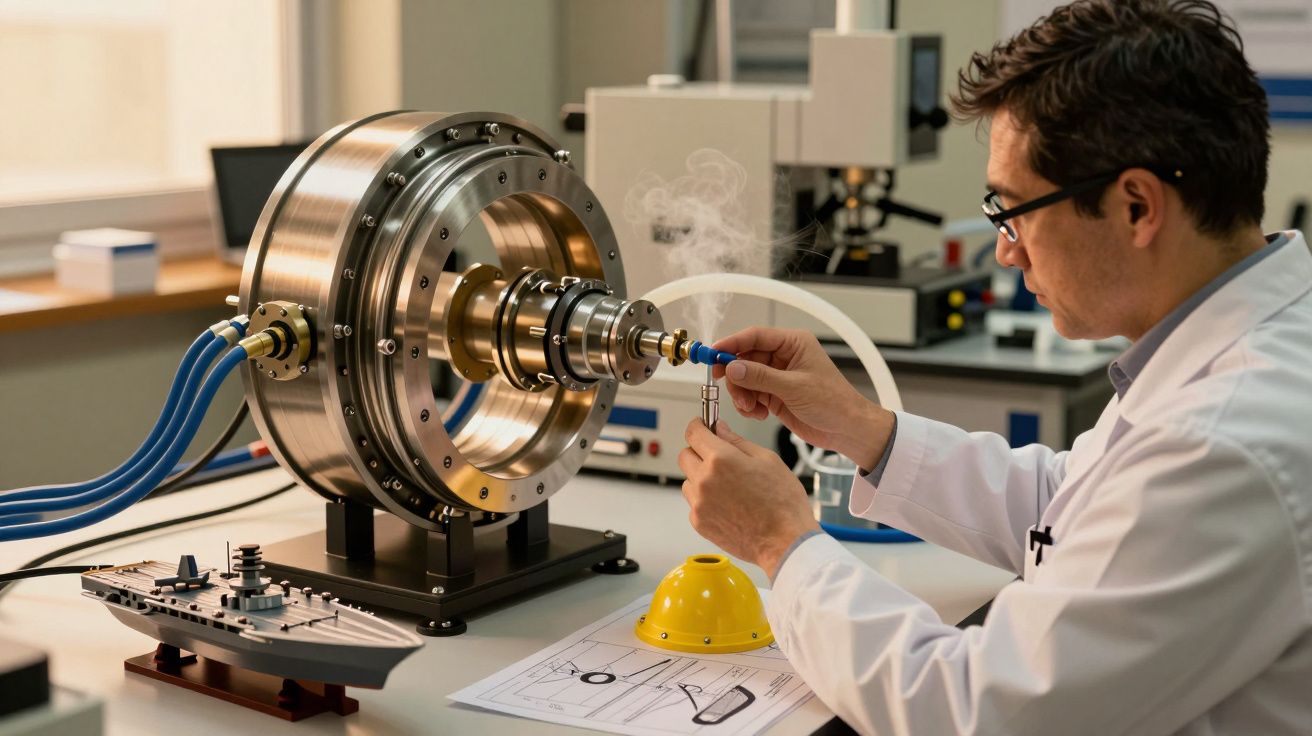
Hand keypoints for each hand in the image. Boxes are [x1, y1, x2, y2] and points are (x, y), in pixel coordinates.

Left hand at [678, 418, 818, 576]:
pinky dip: (705, 500)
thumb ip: (737, 441)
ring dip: (701, 478)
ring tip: (729, 487)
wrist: (785, 542)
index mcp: (721, 459)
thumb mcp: (767, 460)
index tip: (703, 426)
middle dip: (699, 451)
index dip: (698, 426)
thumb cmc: (783, 503)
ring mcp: (699, 503)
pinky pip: (694, 503)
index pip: (693, 432)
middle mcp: (704, 480)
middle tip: (720, 458)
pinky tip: (729, 505)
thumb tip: (720, 429)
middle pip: (685, 455)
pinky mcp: (698, 522)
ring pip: (688, 480)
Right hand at [712, 327, 892, 469]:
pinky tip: (760, 414)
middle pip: (744, 358)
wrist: (846, 429)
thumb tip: (732, 367)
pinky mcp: (774, 394)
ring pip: (744, 378)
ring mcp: (777, 376)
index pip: (754, 336)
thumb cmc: (833, 402)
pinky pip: (750, 395)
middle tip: (732, 390)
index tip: (713, 354)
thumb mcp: (794, 387)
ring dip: (742, 394)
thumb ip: (760, 377)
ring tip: (752, 408)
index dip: (731, 344)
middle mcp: (783, 357)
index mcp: (793, 344)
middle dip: (736, 376)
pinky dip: (749, 405)